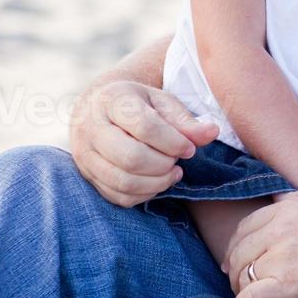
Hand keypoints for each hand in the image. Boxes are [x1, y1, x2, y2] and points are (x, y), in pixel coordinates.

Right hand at [69, 80, 218, 206]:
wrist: (98, 108)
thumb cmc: (137, 103)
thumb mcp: (161, 102)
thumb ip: (185, 120)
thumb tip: (213, 133)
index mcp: (111, 100)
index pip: (144, 126)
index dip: (173, 141)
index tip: (189, 148)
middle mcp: (90, 128)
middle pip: (131, 157)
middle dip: (164, 164)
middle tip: (178, 160)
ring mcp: (84, 156)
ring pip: (123, 182)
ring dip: (157, 183)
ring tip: (173, 172)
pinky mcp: (88, 177)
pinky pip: (118, 197)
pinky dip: (145, 195)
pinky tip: (158, 182)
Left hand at [223, 192, 297, 297]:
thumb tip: (283, 202)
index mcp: (288, 209)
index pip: (245, 227)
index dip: (237, 246)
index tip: (237, 259)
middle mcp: (281, 230)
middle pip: (238, 252)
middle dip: (235, 269)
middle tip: (240, 281)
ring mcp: (284, 258)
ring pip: (242, 276)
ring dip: (243, 289)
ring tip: (252, 297)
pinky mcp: (290, 287)